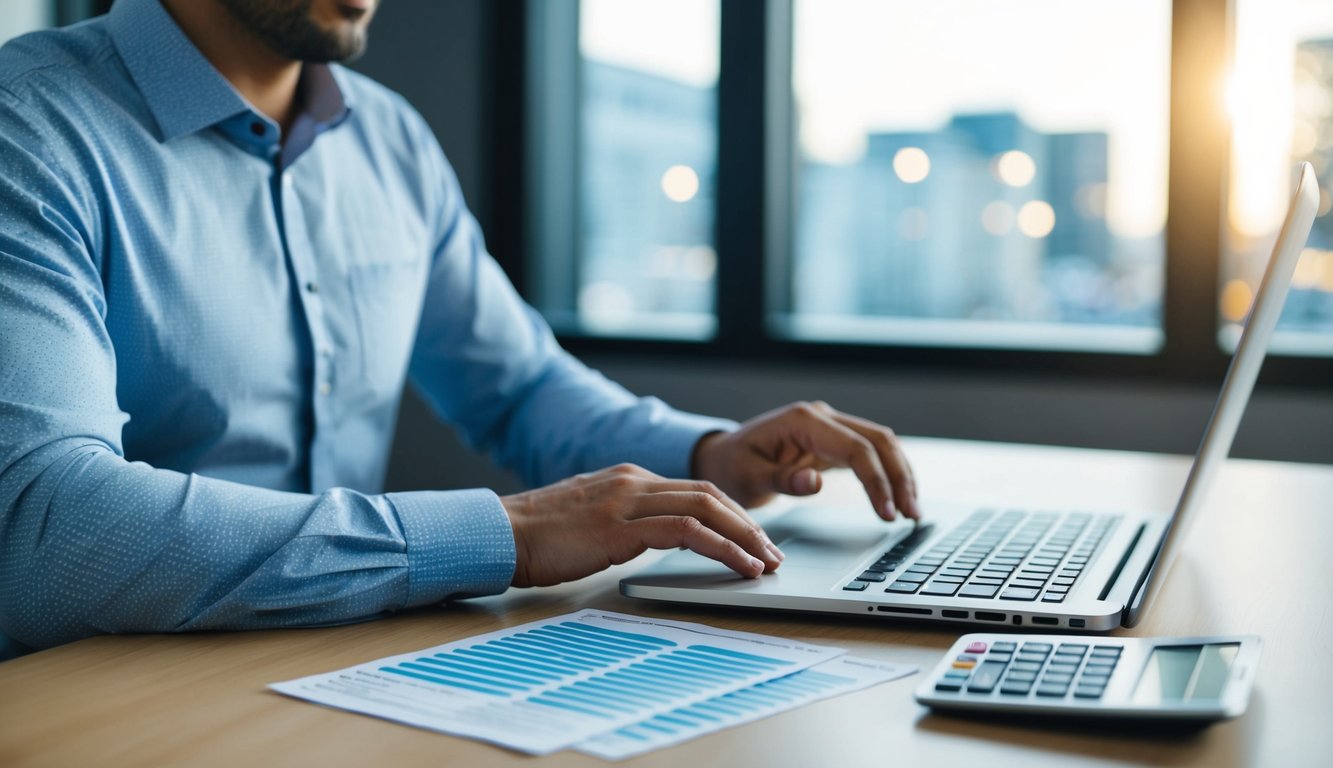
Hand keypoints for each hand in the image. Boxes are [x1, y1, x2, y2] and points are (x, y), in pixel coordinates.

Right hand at [500, 463, 783, 586]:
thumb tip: (652, 538)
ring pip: (706, 508)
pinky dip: (722, 548)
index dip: (732, 514)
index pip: (694, 490)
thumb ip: (623, 520)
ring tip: (766, 563)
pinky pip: (687, 532)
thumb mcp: (589, 519)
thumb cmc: (537, 536)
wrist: (500, 533)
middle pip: (710, 495)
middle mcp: (633, 482)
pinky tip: (740, 566)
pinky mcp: (622, 527)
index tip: (754, 539)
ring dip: (745, 536)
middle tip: (773, 552)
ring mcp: (628, 501)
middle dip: (749, 524)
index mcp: (628, 479)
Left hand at [691, 401, 919, 520]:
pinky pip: (869, 453)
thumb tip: (815, 483)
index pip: (855, 448)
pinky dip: (887, 474)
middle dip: (899, 477)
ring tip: (912, 512)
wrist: (722, 457)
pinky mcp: (833, 442)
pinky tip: (898, 498)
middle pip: (878, 440)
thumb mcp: (747, 478)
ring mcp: (829, 427)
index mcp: (802, 421)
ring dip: (900, 475)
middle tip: (911, 515)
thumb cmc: (731, 466)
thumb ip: (781, 481)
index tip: (887, 513)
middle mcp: (821, 418)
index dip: (876, 480)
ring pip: (880, 444)